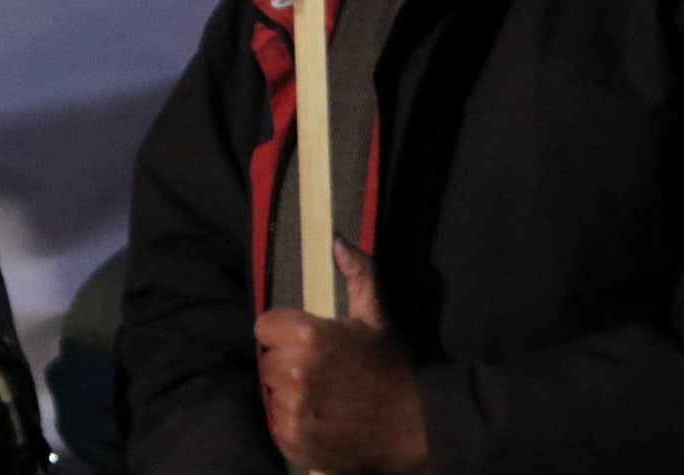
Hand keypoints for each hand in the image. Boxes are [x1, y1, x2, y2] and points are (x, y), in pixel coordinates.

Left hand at [254, 243, 428, 473]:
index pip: (265, 326)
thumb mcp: (377, 317)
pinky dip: (294, 425)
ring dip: (290, 396)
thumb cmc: (394, 369)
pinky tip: (320, 421)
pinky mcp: (296, 441)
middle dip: (288, 364)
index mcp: (307, 335)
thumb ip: (358, 274)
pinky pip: (278, 426)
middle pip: (267, 361)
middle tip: (319, 373)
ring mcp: (293, 409)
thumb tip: (337, 241)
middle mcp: (294, 371)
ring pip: (272, 393)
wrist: (418, 427)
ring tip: (322, 399)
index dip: (285, 334)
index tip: (308, 344)